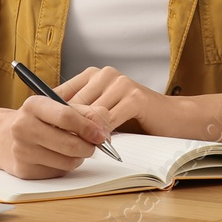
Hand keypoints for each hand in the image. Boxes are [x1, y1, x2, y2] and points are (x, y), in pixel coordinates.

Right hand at [0, 96, 113, 178]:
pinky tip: (58, 157)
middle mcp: (23, 127)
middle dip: (88, 147)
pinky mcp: (24, 170)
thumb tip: (104, 128)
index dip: (89, 127)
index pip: (66, 116)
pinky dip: (65, 166)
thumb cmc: (37, 120)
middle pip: (69, 143)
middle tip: (94, 146)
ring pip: (67, 162)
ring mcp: (22, 150)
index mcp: (33, 105)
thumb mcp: (57, 107)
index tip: (101, 135)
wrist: (3, 137)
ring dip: (79, 158)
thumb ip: (85, 112)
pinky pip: (58, 173)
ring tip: (75, 150)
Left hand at [57, 66, 176, 134]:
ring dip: (86, 133)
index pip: (63, 92)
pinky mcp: (135, 97)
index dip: (54, 114)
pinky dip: (104, 135)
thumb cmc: (136, 118)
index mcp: (95, 74)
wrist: (173, 117)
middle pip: (75, 103)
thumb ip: (83, 114)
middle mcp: (106, 74)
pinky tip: (103, 145)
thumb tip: (51, 126)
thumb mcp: (103, 112)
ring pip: (91, 113)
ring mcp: (121, 83)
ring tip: (83, 147)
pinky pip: (109, 119)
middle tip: (64, 145)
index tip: (49, 133)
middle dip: (70, 127)